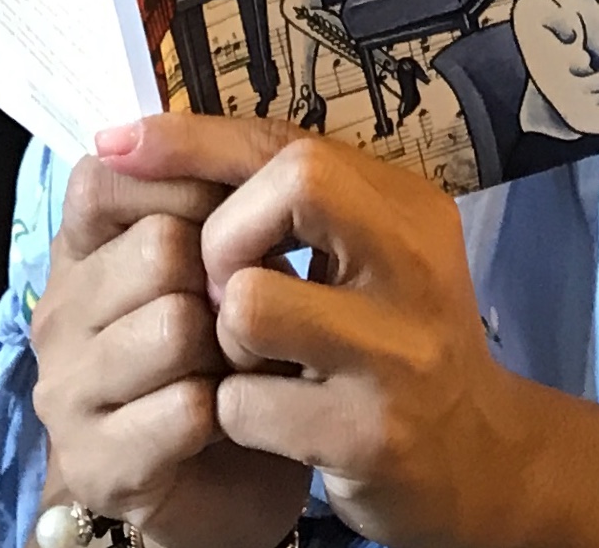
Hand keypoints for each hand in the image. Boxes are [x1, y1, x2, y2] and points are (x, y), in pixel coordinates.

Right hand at [32, 133, 313, 547]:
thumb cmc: (238, 341)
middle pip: (158, 248)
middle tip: (240, 309)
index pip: (108, 174)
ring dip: (230, 347)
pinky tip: (228, 419)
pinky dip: (228, 412)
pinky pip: (182, 411)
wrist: (247, 466)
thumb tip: (165, 128)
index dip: (188, 186)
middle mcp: (58, 312)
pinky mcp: (95, 465)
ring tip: (237, 363)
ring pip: (173, 328)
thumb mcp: (227, 246)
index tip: (231, 218)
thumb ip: (208, 179)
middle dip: (222, 275)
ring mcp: (66, 392)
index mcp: (82, 247)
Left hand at [99, 113, 542, 547]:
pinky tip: (273, 420)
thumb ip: (295, 206)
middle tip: (225, 287)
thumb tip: (169, 148)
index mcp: (407, 206)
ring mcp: (397, 349)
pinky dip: (236, 413)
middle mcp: (413, 261)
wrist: (477, 460)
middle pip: (292, 186)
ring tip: (254, 359)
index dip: (196, 138)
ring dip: (226, 339)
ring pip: (250, 303)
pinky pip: (244, 403)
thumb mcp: (367, 258)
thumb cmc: (393, 346)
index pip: (290, 142)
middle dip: (224, 235)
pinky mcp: (369, 431)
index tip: (121, 140)